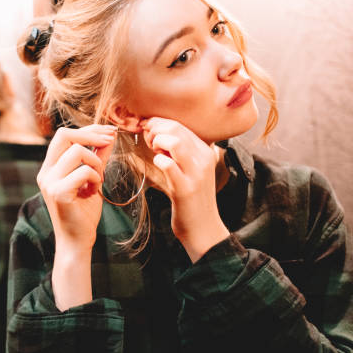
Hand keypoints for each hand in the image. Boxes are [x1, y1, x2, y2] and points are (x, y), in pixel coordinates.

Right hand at [38, 124, 115, 249]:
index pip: (63, 135)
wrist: (77, 241)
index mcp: (50, 168)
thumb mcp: (93, 179)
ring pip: (77, 152)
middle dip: (91, 135)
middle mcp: (45, 173)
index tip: (109, 132)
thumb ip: (98, 157)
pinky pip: (84, 171)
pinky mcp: (58, 192)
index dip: (87, 130)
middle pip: (64, 135)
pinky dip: (96, 178)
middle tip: (109, 141)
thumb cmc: (83, 212)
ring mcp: (49, 182)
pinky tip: (94, 191)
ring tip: (98, 179)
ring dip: (96, 163)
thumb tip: (109, 136)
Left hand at [142, 117, 228, 261]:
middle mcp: (203, 159)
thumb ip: (179, 152)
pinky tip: (157, 164)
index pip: (180, 125)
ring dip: (157, 142)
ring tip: (154, 152)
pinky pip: (169, 165)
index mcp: (205, 151)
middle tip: (147, 140)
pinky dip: (159, 160)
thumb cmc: (190, 198)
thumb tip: (155, 133)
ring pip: (175, 142)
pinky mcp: (185, 189)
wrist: (203, 228)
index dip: (159, 124)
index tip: (148, 131)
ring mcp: (195, 173)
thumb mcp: (190, 169)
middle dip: (155, 130)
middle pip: (176, 129)